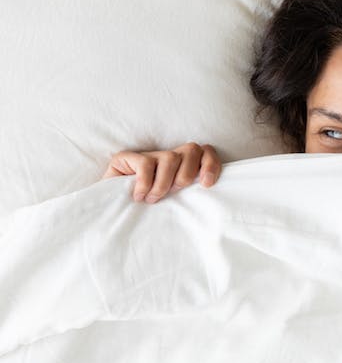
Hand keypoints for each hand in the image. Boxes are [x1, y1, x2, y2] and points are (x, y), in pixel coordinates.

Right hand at [102, 142, 220, 202]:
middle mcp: (168, 157)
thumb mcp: (174, 204)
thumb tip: (209, 195)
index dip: (211, 164)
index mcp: (183, 166)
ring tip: (153, 199)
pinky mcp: (126, 158)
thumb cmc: (146, 212)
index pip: (206, 152)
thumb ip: (190, 196)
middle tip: (173, 194)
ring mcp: (148, 155)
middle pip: (192, 150)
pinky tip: (138, 196)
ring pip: (171, 157)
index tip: (206, 184)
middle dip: (186, 175)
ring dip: (165, 183)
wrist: (109, 213)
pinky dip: (145, 183)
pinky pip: (146, 164)